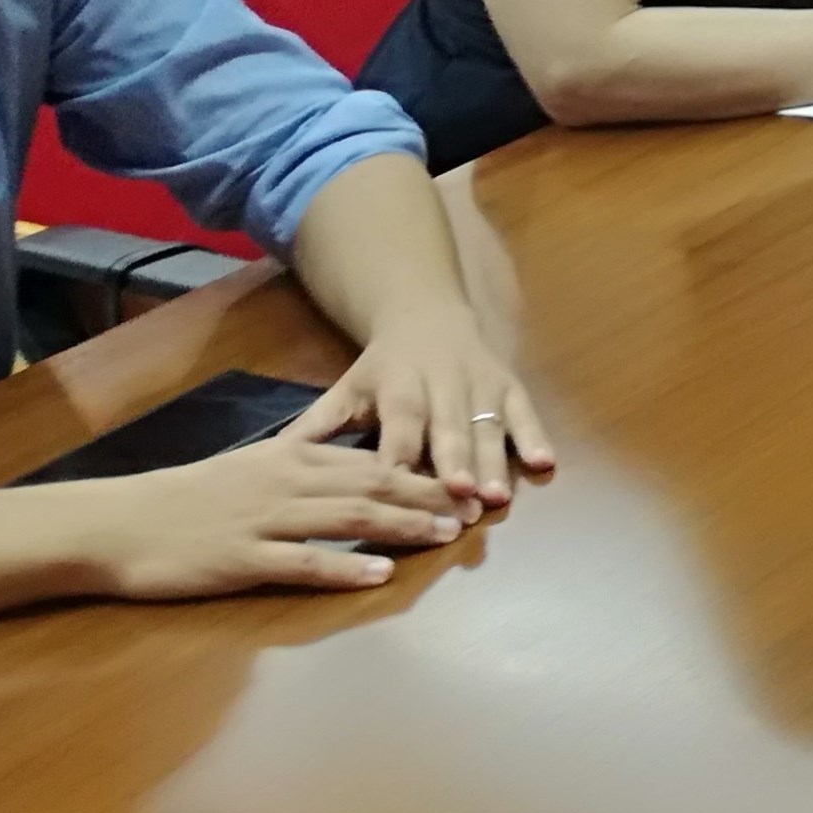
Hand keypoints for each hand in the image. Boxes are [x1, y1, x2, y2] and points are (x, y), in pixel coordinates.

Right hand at [58, 436, 471, 601]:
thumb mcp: (248, 469)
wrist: (117, 524)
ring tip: (446, 535)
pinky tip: (380, 572)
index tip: (464, 481)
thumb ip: (300, 467)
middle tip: (475, 507)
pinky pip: (303, 561)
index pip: (369, 460)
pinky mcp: (242, 559)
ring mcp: (264, 520)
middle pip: (371, 484)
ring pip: (347, 516)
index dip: (422, 471)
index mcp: (289, 458)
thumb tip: (352, 470)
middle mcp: (284, 482)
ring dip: (402, 525)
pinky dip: (345, 564)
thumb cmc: (184, 501)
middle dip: (429, 495)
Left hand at [289, 305, 550, 505]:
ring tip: (497, 497)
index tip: (398, 491)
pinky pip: (526, 411)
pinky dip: (536, 436)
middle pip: (449, 427)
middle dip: (456, 462)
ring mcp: (481, 383)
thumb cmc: (382, 368)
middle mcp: (442, 383)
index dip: (400, 457)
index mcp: (397, 385)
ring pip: (489, 424)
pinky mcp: (510, 384)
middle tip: (461, 498)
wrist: (428, 314)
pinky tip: (545, 463)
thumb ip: (316, 428)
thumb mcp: (346, 390)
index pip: (399, 426)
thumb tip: (268, 461)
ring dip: (495, 460)